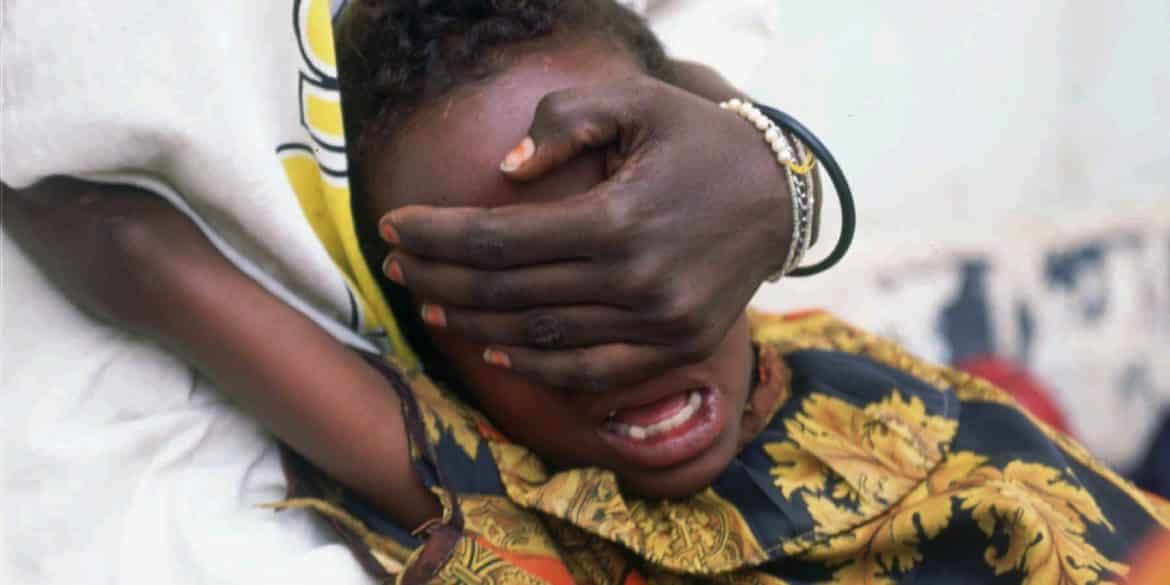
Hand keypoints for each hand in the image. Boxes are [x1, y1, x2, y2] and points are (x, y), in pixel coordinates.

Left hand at [381, 74, 792, 389]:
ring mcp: (659, 324)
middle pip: (509, 292)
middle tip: (395, 262)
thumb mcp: (637, 101)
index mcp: (620, 218)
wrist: (779, 193)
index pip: (501, 238)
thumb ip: (566, 123)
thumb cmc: (697, 139)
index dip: (438, 234)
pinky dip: (537, 368)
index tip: (393, 224)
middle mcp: (637, 281)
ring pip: (541, 338)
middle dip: (440, 276)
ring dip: (473, 324)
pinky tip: (492, 351)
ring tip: (428, 301)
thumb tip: (505, 173)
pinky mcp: (676, 347)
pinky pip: (591, 373)